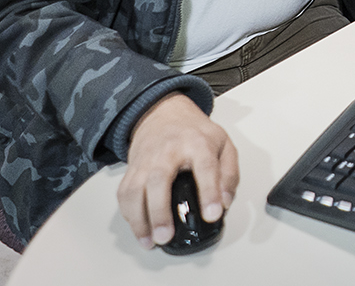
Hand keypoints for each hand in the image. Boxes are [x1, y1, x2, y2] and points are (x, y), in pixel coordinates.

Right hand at [117, 92, 237, 250]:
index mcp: (197, 143)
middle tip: (166, 236)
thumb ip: (229, 173)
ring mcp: (146, 160)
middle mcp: (168, 151)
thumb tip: (225, 202)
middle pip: (159, 179)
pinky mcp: (132, 169)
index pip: (205, 167)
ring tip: (150, 241)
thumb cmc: (195, 132)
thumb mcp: (223, 144)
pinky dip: (128, 214)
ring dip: (139, 219)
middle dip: (160, 211)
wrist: (164, 113)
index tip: (212, 214)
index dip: (210, 192)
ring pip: (135, 189)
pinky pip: (124, 193)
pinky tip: (139, 228)